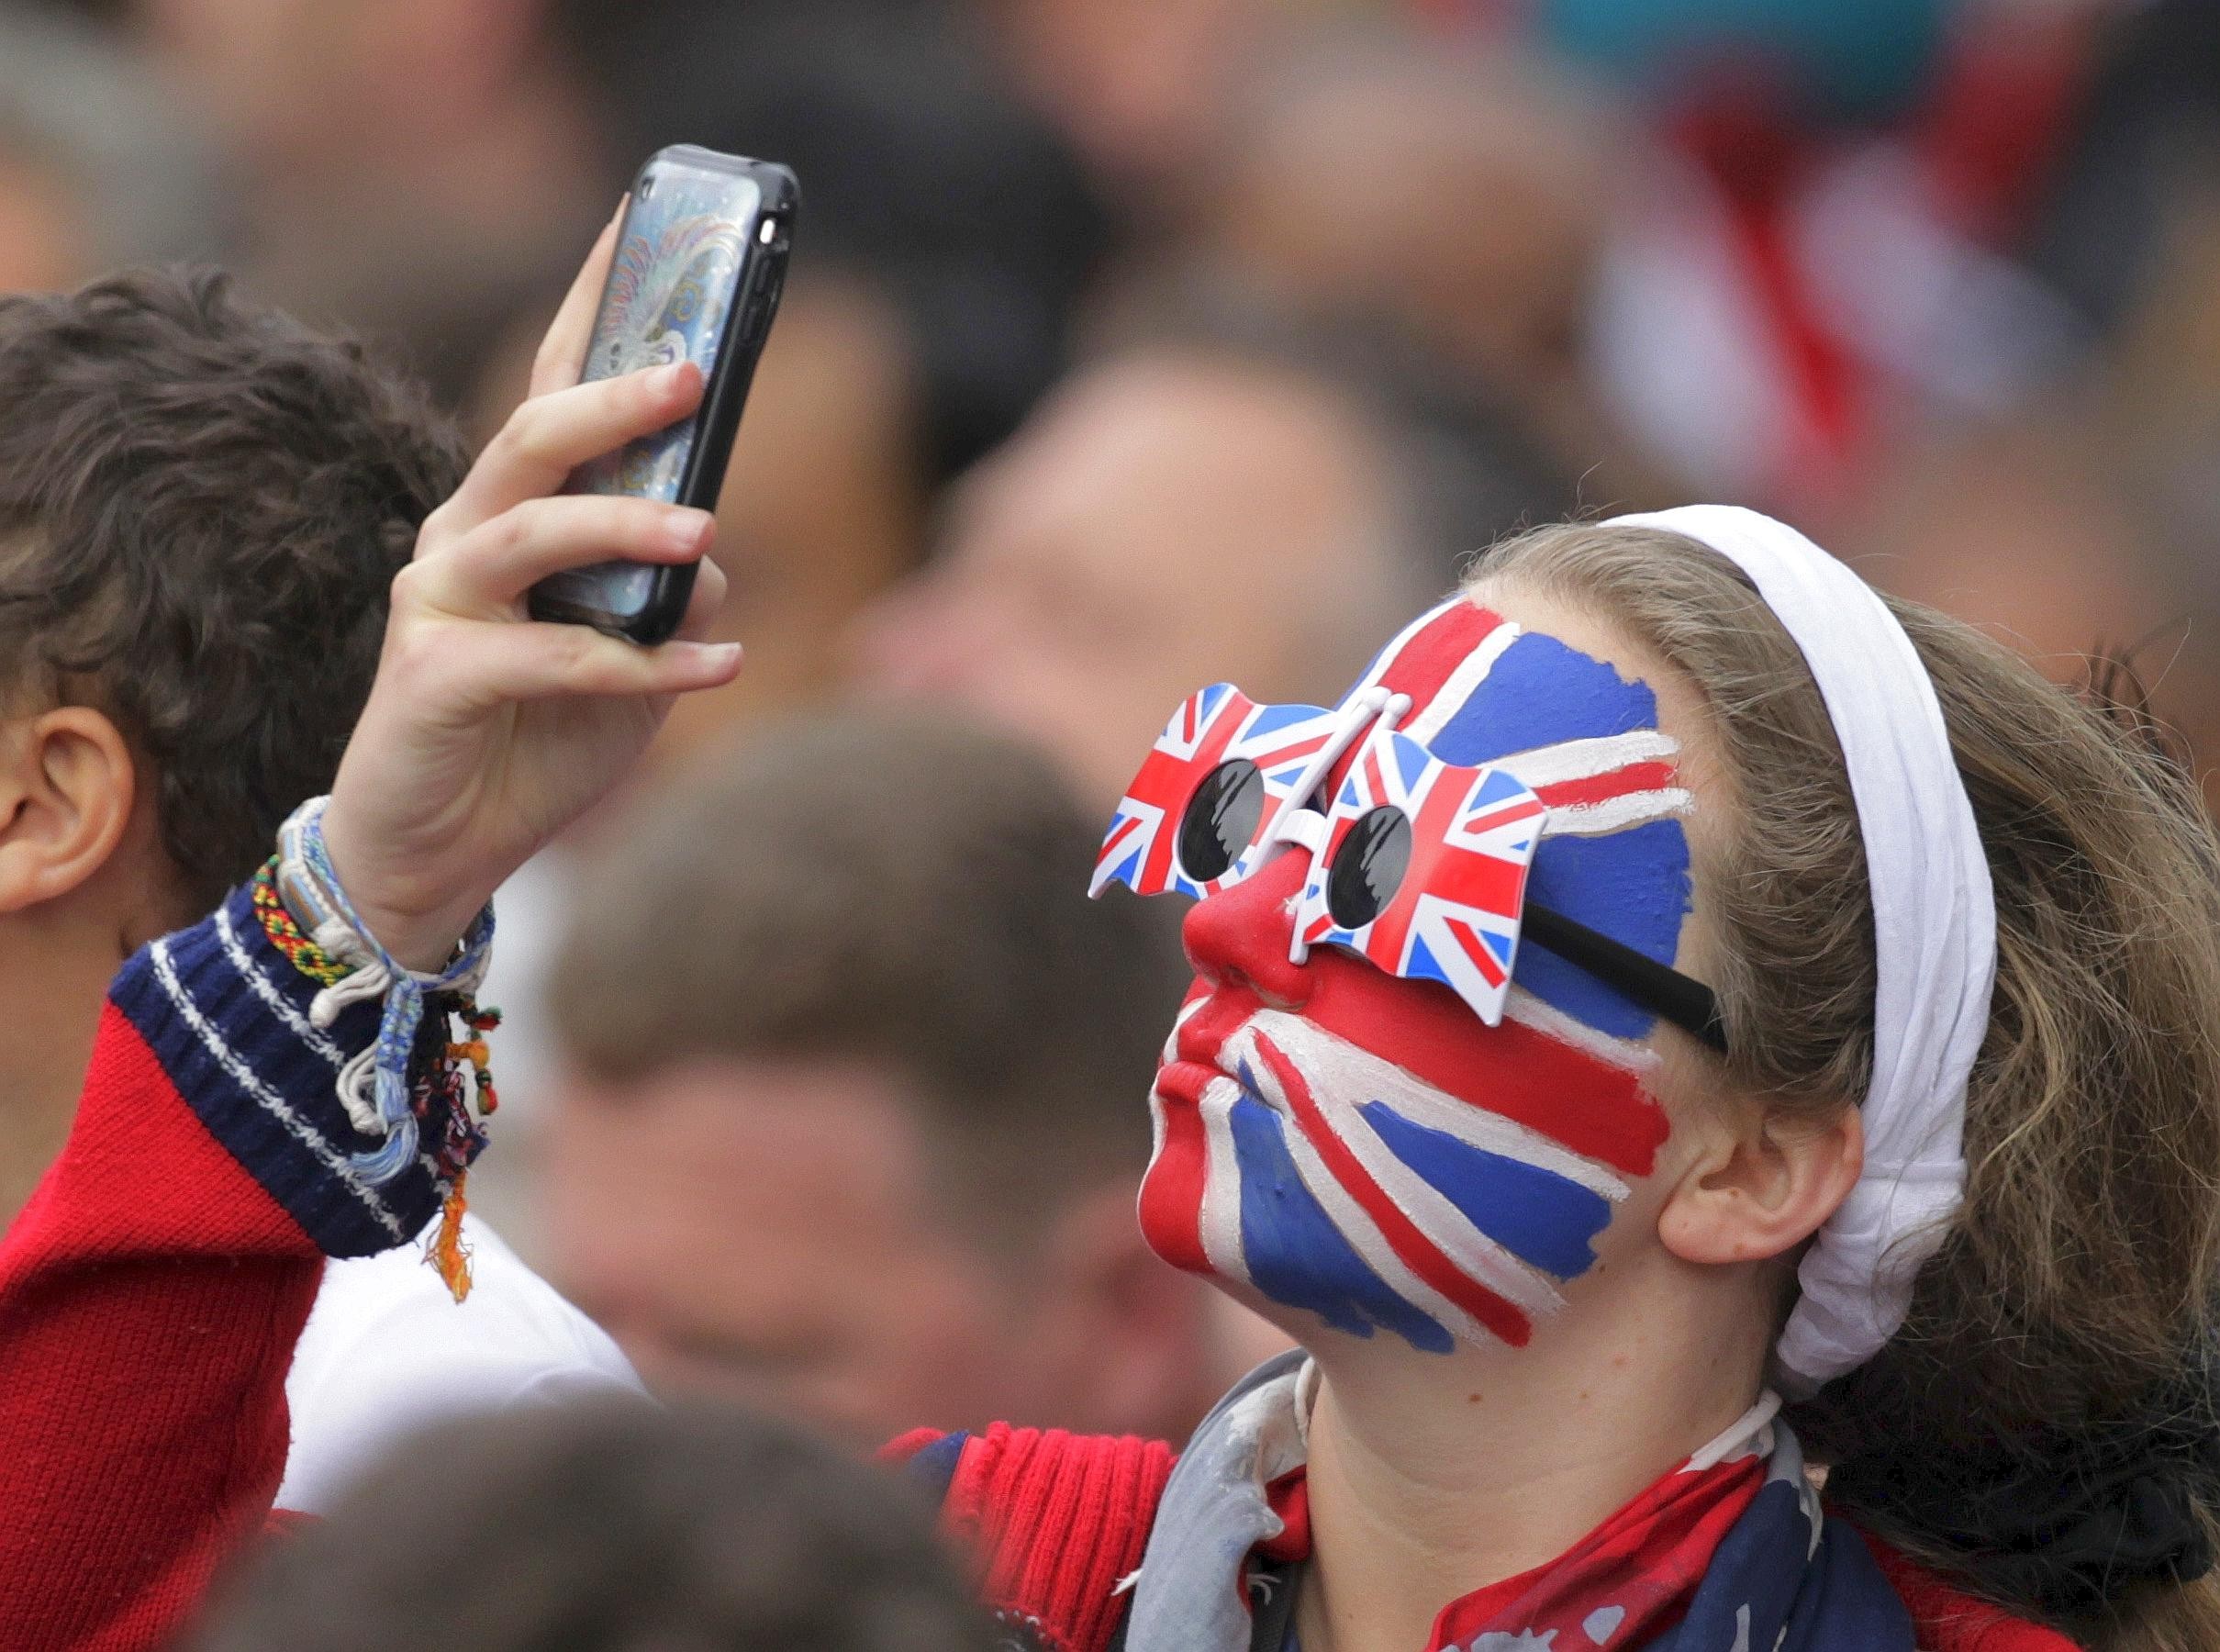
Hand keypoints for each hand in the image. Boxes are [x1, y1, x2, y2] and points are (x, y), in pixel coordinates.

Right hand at [322, 210, 743, 968]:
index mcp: (512, 517)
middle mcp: (465, 539)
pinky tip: (722, 667)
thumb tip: (710, 557)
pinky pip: (554, 657)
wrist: (440, 851)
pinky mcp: (435, 677)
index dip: (589, 312)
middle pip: (529, 439)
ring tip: (699, 530)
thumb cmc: (535, 740)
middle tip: (688, 376)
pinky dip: (644, 664)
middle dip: (609, 400)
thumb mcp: (627, 665)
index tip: (639, 228)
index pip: (549, 397)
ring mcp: (440, 603)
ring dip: (621, 529)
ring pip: (530, 532)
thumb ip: (666, 605)